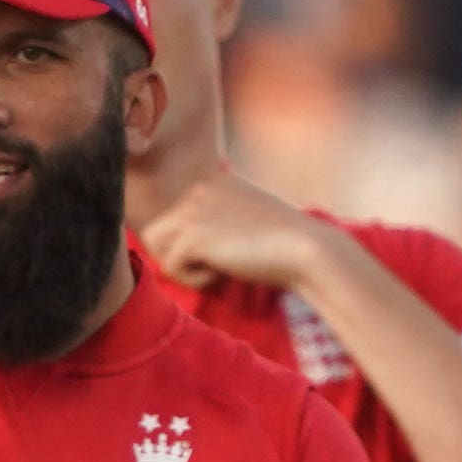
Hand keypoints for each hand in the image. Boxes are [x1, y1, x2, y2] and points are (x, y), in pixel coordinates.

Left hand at [139, 165, 326, 294]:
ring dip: (182, 266)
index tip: (226, 252)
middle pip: (156, 230)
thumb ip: (215, 223)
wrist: (306, 250)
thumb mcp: (245, 221)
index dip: (190, 244)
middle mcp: (199, 188)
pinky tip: (223, 275)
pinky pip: (170, 267)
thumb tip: (176, 250)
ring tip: (216, 270)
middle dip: (179, 255)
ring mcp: (194, 208)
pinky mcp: (194, 234)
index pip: (173, 216)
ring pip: (155, 246)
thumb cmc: (283, 245)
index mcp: (213, 181)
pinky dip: (195, 281)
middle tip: (213, 267)